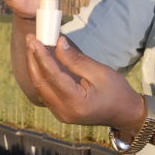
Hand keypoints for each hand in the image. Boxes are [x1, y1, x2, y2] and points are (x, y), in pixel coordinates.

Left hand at [24, 34, 143, 129]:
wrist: (124, 113)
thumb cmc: (117, 91)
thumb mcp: (100, 72)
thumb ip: (76, 59)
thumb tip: (58, 42)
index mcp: (76, 103)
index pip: (52, 77)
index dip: (41, 56)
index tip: (34, 40)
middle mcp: (64, 112)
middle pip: (40, 83)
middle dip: (33, 60)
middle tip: (29, 39)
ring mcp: (60, 114)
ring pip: (40, 88)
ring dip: (34, 67)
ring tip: (32, 47)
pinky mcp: (60, 112)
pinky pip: (45, 92)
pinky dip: (41, 76)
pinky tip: (39, 61)